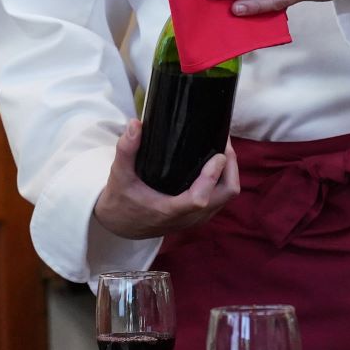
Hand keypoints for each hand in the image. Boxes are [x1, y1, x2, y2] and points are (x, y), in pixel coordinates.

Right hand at [91, 125, 239, 241]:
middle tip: (223, 143)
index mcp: (169, 210)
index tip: (216, 154)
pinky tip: (215, 163)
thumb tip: (135, 124)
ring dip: (229, 172)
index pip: (199, 198)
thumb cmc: (121, 200)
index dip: (211, 177)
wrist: (122, 225)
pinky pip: (222, 198)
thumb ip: (126, 150)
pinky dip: (224, 179)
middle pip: (226, 194)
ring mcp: (197, 218)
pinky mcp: (200, 216)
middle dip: (230, 167)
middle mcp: (189, 217)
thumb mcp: (119, 175)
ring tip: (222, 148)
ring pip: (227, 196)